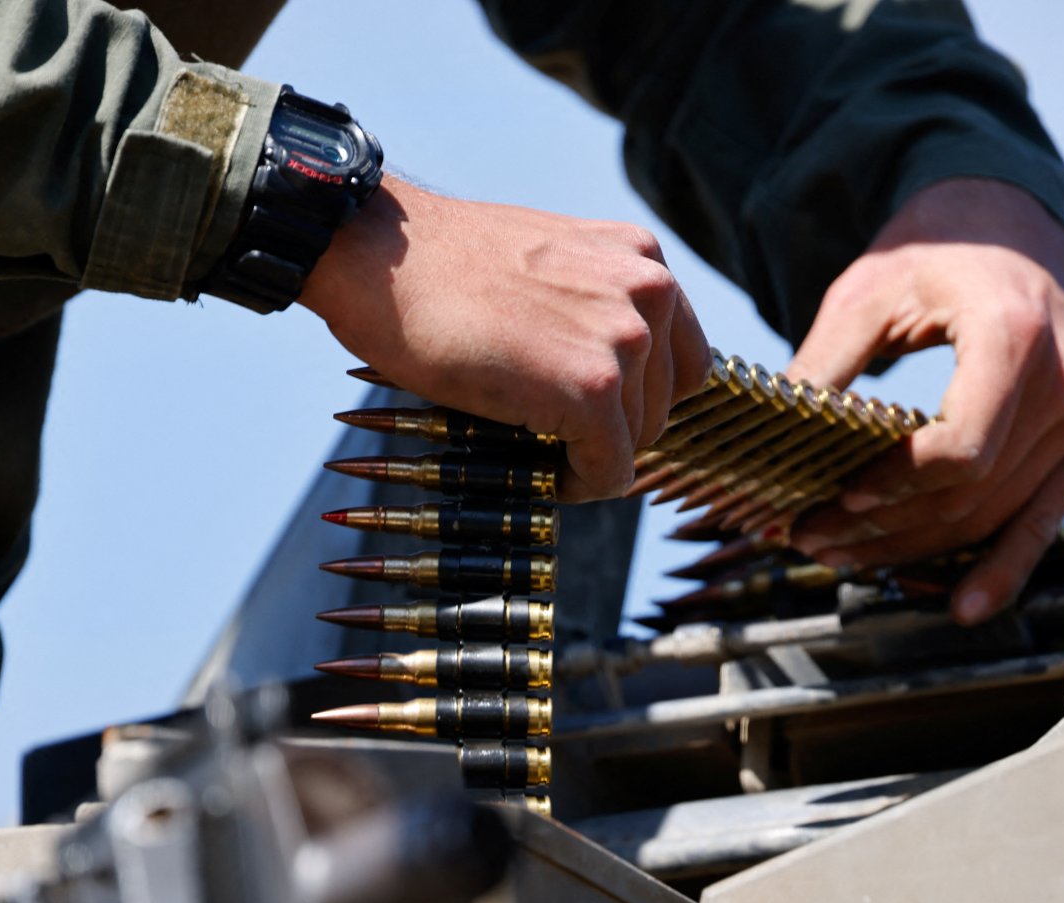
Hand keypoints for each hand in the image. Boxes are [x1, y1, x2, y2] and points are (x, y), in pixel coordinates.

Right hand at [300, 177, 710, 500]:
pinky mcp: (592, 391)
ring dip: (590, 455)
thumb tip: (612, 378)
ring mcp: (624, 340)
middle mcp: (648, 291)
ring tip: (535, 445)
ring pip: (638, 441)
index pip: (682, 357)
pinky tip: (544, 473)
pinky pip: (610, 471)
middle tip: (557, 438)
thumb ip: (595, 307)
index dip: (640, 397)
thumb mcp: (549, 265)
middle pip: (665, 403)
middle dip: (616, 430)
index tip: (596, 415)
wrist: (381, 256)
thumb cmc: (445, 268)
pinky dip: (579, 485)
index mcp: (642, 257)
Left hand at [786, 178, 1063, 624]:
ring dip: (918, 547)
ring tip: (844, 555)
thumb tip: (769, 441)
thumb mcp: (868, 292)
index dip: (895, 486)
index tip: (837, 499)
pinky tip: (967, 606)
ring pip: (995, 514)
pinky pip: (1043, 517)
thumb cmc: (937, 248)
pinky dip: (1004, 566)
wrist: (1008, 220)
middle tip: (808, 536)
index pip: (962, 447)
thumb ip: (826, 368)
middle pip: (971, 491)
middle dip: (885, 526)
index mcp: (1016, 337)